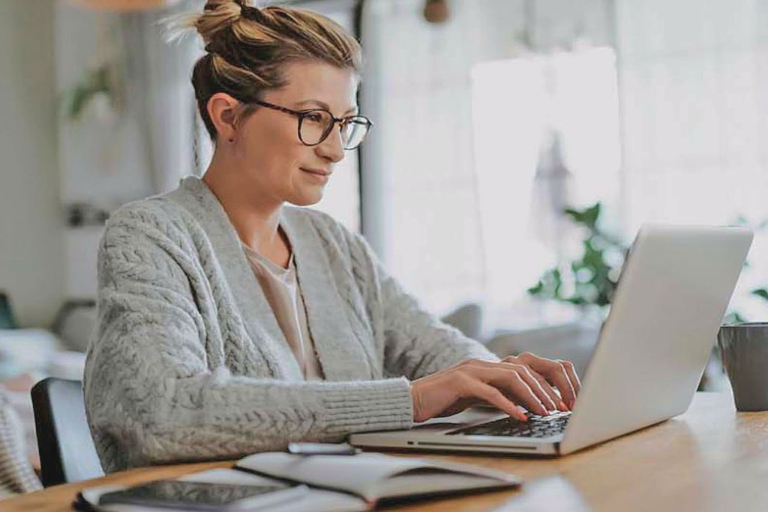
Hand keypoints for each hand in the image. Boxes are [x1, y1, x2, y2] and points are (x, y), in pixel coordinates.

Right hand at [409, 354, 580, 422]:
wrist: (410, 400)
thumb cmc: (441, 402)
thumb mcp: (474, 398)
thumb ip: (496, 396)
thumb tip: (523, 407)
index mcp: (486, 367)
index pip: (523, 369)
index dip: (544, 385)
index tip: (560, 403)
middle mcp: (481, 364)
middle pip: (522, 370)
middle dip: (544, 389)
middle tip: (559, 408)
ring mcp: (470, 371)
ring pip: (511, 377)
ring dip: (532, 396)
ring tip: (545, 412)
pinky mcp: (460, 382)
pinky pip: (490, 392)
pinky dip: (508, 404)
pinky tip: (520, 416)